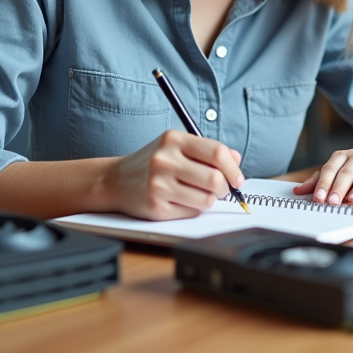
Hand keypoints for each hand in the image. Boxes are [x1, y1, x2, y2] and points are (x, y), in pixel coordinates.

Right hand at [104, 130, 243, 220]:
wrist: (115, 180)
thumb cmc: (153, 162)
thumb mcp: (177, 146)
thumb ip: (207, 150)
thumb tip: (236, 160)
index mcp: (173, 139)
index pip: (217, 152)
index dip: (233, 168)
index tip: (237, 178)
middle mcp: (165, 160)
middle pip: (215, 179)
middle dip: (225, 188)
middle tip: (222, 189)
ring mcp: (159, 185)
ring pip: (206, 200)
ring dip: (209, 200)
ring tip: (199, 194)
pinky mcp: (156, 207)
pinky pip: (192, 212)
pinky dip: (194, 209)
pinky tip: (182, 200)